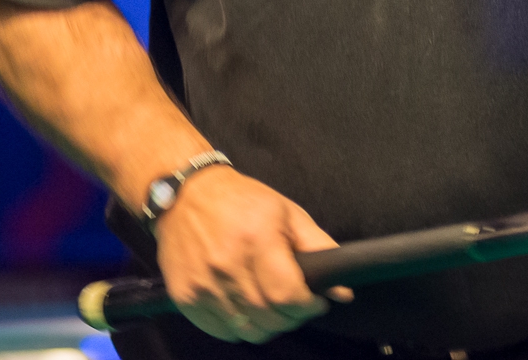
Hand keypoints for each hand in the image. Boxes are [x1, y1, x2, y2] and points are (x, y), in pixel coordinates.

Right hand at [152, 167, 349, 342]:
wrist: (186, 195)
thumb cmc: (242, 201)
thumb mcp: (287, 212)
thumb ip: (318, 248)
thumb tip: (343, 289)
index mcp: (256, 239)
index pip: (287, 296)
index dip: (308, 307)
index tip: (315, 302)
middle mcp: (227, 264)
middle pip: (268, 318)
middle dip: (291, 317)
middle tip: (295, 302)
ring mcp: (202, 284)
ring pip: (247, 331)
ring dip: (267, 325)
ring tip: (271, 304)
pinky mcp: (184, 297)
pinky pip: (222, 332)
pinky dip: (240, 327)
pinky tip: (246, 307)